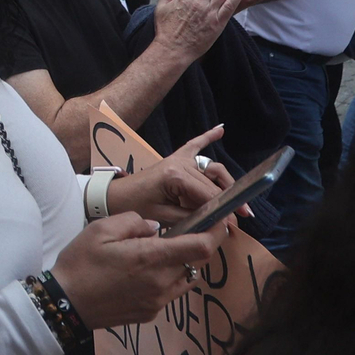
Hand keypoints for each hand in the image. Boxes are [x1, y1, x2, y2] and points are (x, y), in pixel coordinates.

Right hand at [50, 212, 230, 329]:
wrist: (66, 304)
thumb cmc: (80, 263)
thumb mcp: (101, 229)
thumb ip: (134, 222)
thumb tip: (155, 227)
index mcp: (151, 257)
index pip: (201, 246)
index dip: (217, 231)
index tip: (219, 219)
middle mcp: (162, 282)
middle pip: (197, 262)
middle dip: (197, 244)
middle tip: (184, 230)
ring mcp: (158, 301)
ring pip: (186, 278)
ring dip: (182, 262)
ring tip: (159, 252)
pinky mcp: (151, 313)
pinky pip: (170, 292)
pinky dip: (167, 278)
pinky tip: (143, 272)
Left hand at [106, 128, 241, 224]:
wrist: (115, 196)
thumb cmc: (136, 208)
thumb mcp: (165, 218)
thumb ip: (193, 219)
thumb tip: (220, 222)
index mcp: (176, 177)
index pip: (209, 194)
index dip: (224, 210)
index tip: (235, 225)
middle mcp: (180, 163)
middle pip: (213, 183)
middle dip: (228, 201)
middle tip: (240, 219)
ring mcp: (178, 159)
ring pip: (212, 169)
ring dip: (226, 183)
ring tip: (238, 202)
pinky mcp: (175, 158)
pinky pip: (194, 145)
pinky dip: (207, 136)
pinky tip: (221, 130)